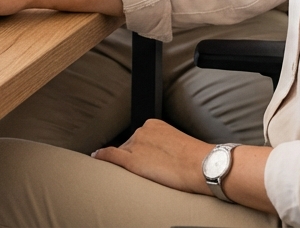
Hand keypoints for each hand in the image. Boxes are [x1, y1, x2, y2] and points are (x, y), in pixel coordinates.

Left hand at [91, 119, 213, 195]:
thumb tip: (165, 156)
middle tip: (146, 169)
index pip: (140, 138)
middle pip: (129, 145)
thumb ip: (167, 145)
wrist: (202, 165)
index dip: (140, 149)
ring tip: (137, 174)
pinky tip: (97, 157)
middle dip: (134, 156)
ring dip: (123, 162)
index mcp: (155, 124)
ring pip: (122, 153)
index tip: (144, 156)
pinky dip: (102, 157)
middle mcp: (142, 131)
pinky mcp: (132, 160)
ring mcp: (136, 145)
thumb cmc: (198, 159)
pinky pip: (111, 156)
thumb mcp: (180, 144)